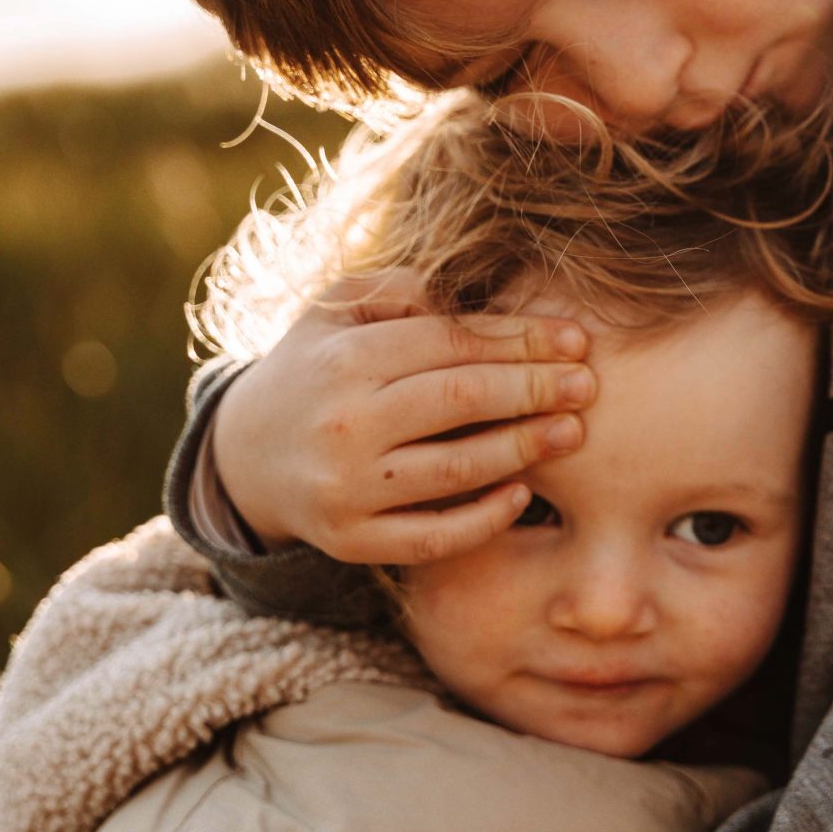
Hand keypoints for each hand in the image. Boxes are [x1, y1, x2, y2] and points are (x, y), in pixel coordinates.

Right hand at [212, 272, 595, 562]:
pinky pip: (432, 537)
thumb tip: (472, 295)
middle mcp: (343, 424)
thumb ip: (400, 290)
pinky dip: (482, 519)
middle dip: (535, 389)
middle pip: (462, 399)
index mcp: (345, 358)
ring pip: (455, 469)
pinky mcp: (351, 541)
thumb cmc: (313, 368)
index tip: (575, 339)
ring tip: (572, 432)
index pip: (452, 342)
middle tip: (587, 385)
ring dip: (524, 449)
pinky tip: (521, 493)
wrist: (244, 454)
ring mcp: (346, 489)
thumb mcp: (336, 310)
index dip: (522, 339)